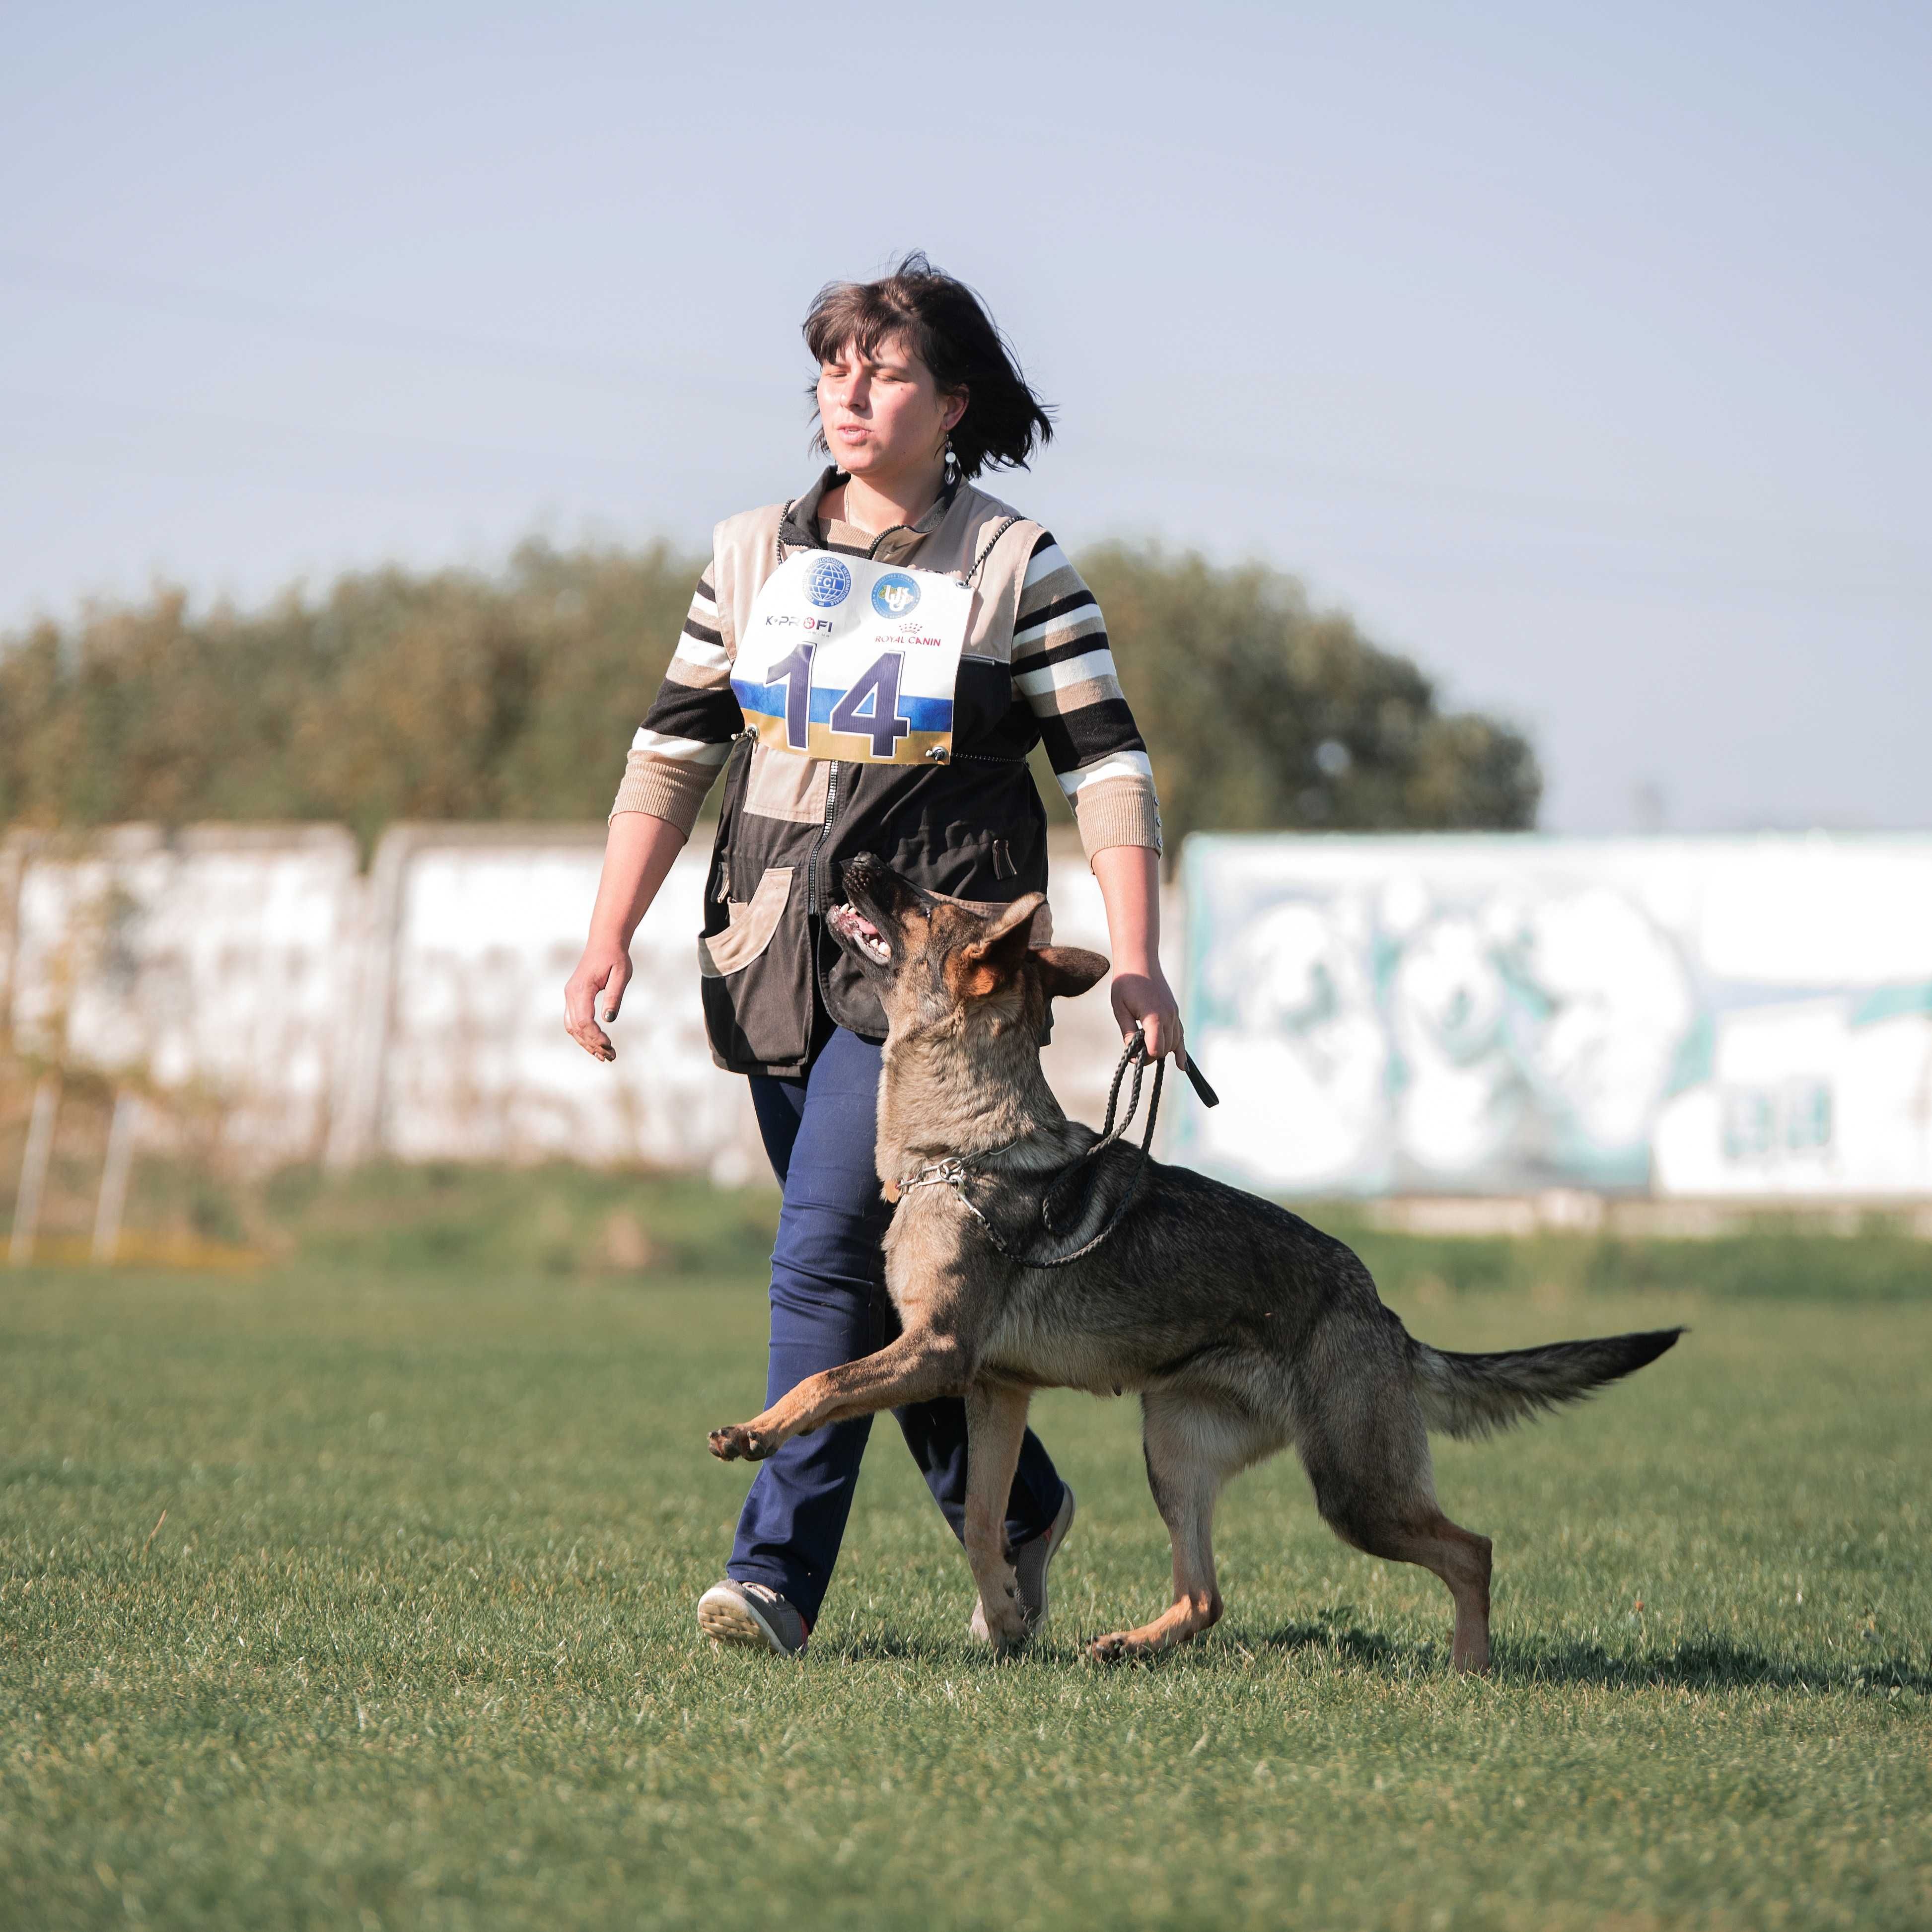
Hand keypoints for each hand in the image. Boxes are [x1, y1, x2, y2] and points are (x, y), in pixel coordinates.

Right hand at [565, 937, 631, 1062]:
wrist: (605, 941)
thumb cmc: (615, 956)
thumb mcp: (621, 974)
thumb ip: (614, 996)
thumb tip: (608, 1020)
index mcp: (581, 988)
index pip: (583, 1020)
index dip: (595, 1036)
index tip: (610, 1045)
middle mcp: (571, 994)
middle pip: (575, 1028)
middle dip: (592, 1045)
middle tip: (610, 1057)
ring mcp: (570, 996)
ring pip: (572, 1027)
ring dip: (586, 1043)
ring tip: (604, 1056)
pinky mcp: (574, 997)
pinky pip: (573, 1021)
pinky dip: (583, 1035)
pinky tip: (596, 1044)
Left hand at [1111, 961, 1184, 1068]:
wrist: (1139, 960)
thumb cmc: (1126, 983)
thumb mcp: (1120, 1009)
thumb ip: (1128, 1033)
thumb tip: (1133, 1054)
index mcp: (1154, 1017)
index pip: (1155, 1050)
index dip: (1143, 1057)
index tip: (1131, 1054)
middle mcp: (1169, 1016)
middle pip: (1164, 1049)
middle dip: (1151, 1055)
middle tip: (1135, 1050)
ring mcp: (1174, 1013)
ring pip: (1173, 1043)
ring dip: (1161, 1050)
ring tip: (1146, 1048)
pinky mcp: (1174, 1011)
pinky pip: (1181, 1034)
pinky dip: (1180, 1049)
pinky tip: (1181, 1065)